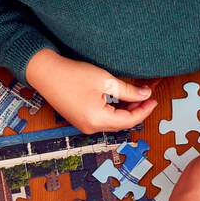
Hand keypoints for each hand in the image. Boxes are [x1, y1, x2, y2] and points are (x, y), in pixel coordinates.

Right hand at [26, 49, 156, 133]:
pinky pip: (103, 120)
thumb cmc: (72, 74)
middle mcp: (91, 128)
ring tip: (136, 96)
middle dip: (137, 111)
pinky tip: (120, 100)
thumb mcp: (105, 81)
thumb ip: (128, 91)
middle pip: (122, 124)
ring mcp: (84, 126)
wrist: (45, 72)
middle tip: (147, 97)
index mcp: (97, 119)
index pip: (130, 120)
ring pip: (113, 122)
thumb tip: (145, 95)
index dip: (144, 110)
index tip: (154, 99)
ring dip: (126, 111)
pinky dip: (115, 111)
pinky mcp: (81, 121)